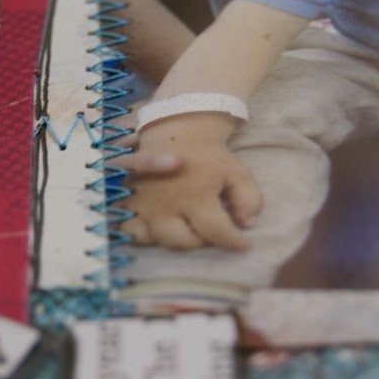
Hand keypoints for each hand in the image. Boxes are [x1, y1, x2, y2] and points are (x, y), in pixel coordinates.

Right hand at [120, 135, 263, 250]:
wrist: (176, 134)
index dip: (234, 242)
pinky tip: (158, 227)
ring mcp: (144, 207)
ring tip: (186, 228)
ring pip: (156, 240)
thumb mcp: (237, 173)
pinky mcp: (129, 204)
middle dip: (201, 241)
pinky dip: (144, 234)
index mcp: (195, 196)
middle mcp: (166, 205)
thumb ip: (249, 199)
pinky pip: (131, 231)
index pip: (217, 232)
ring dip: (174, 239)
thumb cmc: (209, 158)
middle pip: (183, 242)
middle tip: (210, 232)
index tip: (243, 244)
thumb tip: (246, 224)